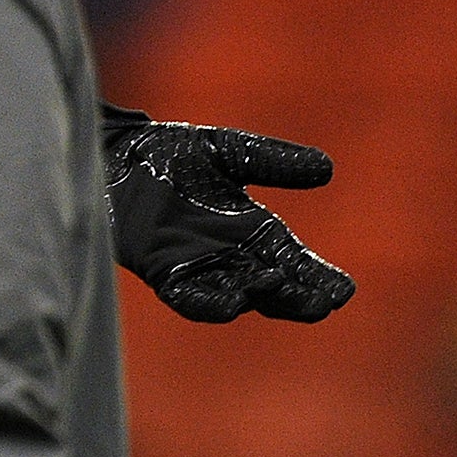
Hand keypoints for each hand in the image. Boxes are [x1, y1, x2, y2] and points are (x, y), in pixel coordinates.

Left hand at [102, 106, 355, 323]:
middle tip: (325, 300)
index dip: (317, 277)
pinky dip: (211, 304)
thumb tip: (327, 169)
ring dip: (259, 296)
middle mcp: (227, 254)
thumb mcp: (227, 152)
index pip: (293, 262)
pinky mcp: (161, 271)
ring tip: (280, 289)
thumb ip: (270, 160)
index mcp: (249, 230)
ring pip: (236, 294)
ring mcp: (195, 266)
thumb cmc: (165, 153)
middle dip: (297, 295)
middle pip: (272, 286)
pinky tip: (234, 304)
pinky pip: (189, 298)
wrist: (112, 153)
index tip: (344, 289)